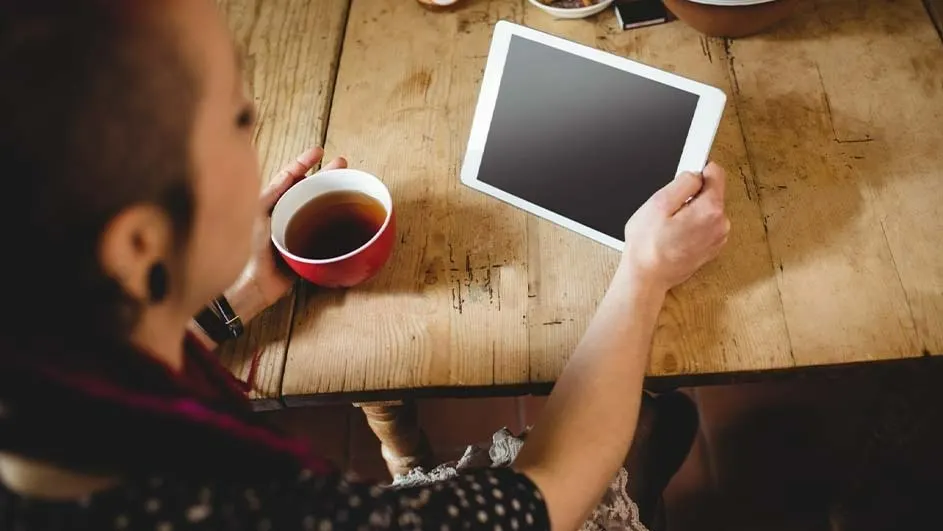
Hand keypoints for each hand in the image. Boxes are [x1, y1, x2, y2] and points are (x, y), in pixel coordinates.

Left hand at [225, 147, 347, 320]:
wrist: (250, 286)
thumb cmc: (246, 251)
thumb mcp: (257, 215)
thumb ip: (271, 194)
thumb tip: (289, 174)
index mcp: (270, 204)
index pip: (289, 177)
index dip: (304, 162)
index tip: (320, 151)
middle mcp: (284, 215)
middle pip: (308, 191)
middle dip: (325, 176)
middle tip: (343, 164)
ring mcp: (295, 233)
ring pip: (318, 210)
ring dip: (332, 198)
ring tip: (349, 185)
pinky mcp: (304, 251)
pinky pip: (323, 236)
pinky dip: (335, 226)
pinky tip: (347, 220)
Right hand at [621, 162, 729, 292]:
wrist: (647, 278)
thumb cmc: (647, 246)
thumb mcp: (658, 203)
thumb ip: (683, 182)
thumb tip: (695, 174)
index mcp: (711, 209)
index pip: (715, 172)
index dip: (696, 171)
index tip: (684, 179)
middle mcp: (721, 224)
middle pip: (711, 192)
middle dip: (691, 195)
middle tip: (668, 210)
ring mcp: (717, 238)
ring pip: (706, 210)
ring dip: (690, 212)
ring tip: (669, 226)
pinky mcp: (710, 248)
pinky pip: (704, 226)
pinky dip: (691, 227)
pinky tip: (674, 236)